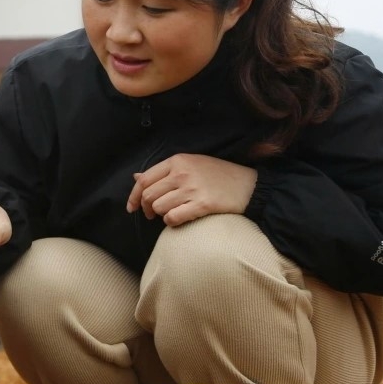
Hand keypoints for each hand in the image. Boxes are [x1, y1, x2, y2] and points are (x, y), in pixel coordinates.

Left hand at [126, 153, 257, 226]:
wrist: (250, 186)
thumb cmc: (219, 175)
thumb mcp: (191, 165)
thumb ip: (164, 171)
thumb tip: (136, 177)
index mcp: (178, 160)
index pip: (144, 179)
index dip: (133, 196)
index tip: (132, 208)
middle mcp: (182, 173)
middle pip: (149, 196)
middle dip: (146, 209)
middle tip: (152, 215)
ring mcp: (192, 188)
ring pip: (159, 208)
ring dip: (161, 215)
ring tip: (172, 214)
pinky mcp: (202, 204)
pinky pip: (173, 218)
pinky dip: (172, 223)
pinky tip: (180, 219)